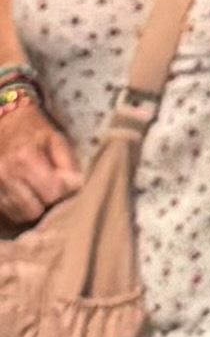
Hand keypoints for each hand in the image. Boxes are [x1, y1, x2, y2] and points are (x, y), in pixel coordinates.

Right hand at [0, 92, 78, 226]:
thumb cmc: (31, 129)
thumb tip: (75, 188)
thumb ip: (67, 164)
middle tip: (49, 188)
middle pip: (33, 211)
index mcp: (25, 158)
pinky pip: (6, 212)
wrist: (0, 121)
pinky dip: (17, 207)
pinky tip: (23, 193)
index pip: (52, 194)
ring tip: (35, 190)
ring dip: (31, 207)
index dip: (63, 191)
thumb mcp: (54, 138)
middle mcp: (5, 174)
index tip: (64, 182)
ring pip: (18, 216)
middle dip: (45, 202)